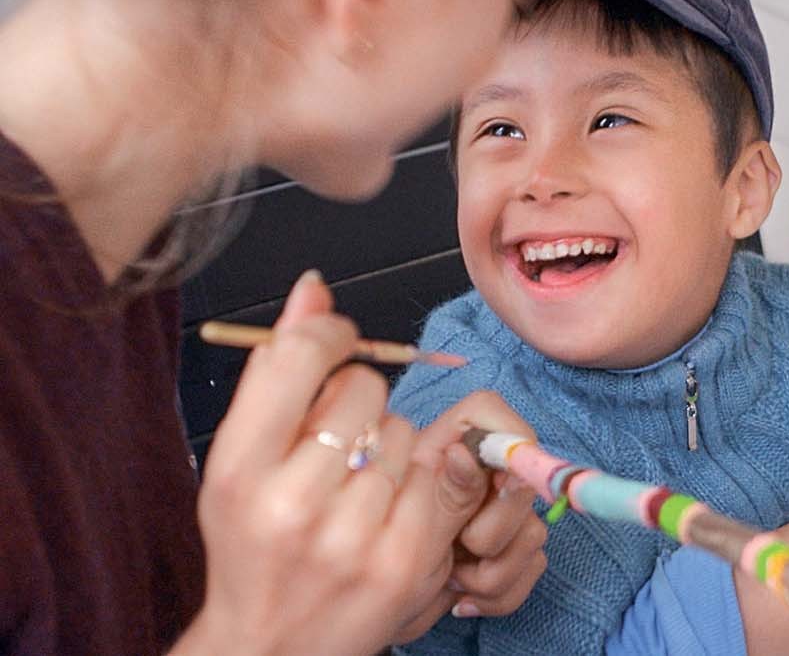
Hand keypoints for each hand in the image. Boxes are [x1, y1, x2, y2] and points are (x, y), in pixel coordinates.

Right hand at [176, 271, 492, 655]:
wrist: (269, 647)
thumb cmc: (252, 544)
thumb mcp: (238, 461)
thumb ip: (276, 372)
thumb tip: (314, 288)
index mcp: (237, 470)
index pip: (298, 358)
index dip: (327, 331)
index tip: (334, 337)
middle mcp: (290, 503)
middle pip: (363, 390)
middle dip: (358, 399)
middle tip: (336, 441)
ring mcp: (351, 537)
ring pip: (402, 432)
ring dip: (387, 447)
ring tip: (355, 487)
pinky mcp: (402, 561)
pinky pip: (432, 479)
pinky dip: (416, 486)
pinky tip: (385, 513)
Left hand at [391, 392, 547, 640]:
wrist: (372, 621)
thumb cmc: (372, 572)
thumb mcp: (407, 534)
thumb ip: (445, 493)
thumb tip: (464, 452)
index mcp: (443, 452)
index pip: (487, 411)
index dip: (505, 437)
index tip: (502, 481)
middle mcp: (475, 476)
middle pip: (522, 476)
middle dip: (498, 526)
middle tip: (462, 546)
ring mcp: (497, 514)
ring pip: (533, 529)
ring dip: (495, 570)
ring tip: (453, 581)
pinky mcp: (509, 550)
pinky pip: (533, 564)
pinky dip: (500, 593)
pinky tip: (463, 600)